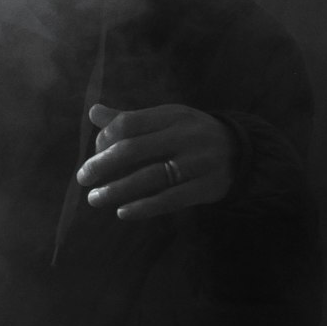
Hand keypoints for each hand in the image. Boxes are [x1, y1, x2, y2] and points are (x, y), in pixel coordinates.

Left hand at [79, 102, 232, 220]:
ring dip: (117, 190)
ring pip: (150, 177)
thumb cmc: (192, 135)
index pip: (129, 124)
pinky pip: (170, 199)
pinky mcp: (206, 187)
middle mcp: (185, 137)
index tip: (93, 153)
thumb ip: (130, 119)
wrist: (243, 152)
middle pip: (135, 150)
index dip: (105, 139)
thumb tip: (93, 113)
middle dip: (103, 165)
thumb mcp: (167, 120)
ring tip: (95, 198)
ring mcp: (198, 162)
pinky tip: (123, 212)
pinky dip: (144, 207)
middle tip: (83, 178)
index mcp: (173, 116)